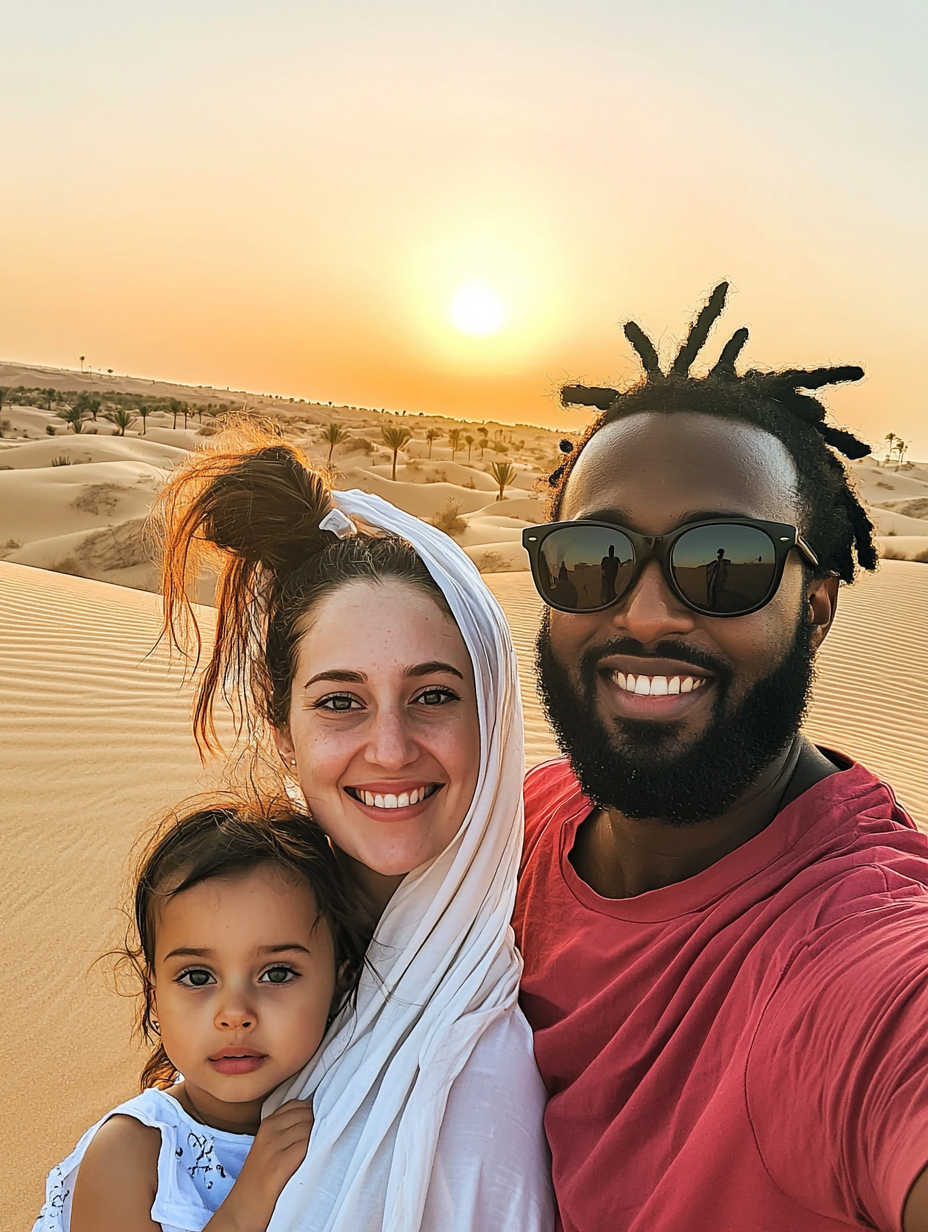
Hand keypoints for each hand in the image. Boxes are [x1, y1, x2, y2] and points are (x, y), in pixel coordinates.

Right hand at [206, 1100, 313, 1231]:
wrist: (241, 1211)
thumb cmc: (260, 1181)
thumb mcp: (270, 1148)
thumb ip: (288, 1131)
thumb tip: (316, 1118)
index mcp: (268, 1125)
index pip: (298, 1104)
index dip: (313, 1112)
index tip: (323, 1121)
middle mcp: (270, 1132)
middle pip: (307, 1114)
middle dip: (321, 1123)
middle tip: (328, 1137)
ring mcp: (273, 1148)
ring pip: (308, 1128)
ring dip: (322, 1136)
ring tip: (326, 1149)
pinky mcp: (278, 1166)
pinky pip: (305, 1146)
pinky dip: (317, 1149)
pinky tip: (320, 1159)